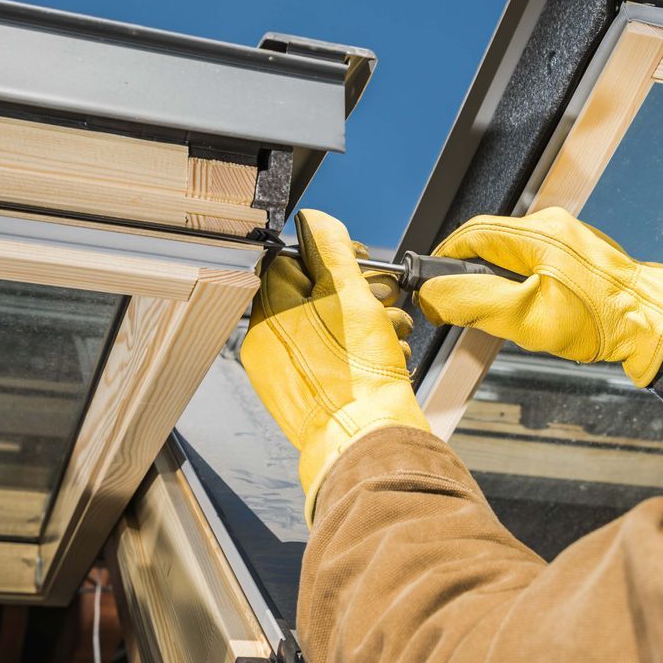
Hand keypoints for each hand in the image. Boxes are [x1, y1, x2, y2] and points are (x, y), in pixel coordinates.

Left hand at [240, 209, 430, 521]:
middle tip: (385, 300)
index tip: (359, 261)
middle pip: (314, 297)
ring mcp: (289, 376)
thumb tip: (314, 220)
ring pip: (332, 330)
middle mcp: (271, 347)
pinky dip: (365, 355)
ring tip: (393, 334)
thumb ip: (330, 250)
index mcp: (268, 318)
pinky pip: (336, 361)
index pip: (289, 264)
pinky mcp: (312, 398)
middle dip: (359, 293)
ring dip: (370, 324)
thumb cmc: (357, 375)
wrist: (371, 442)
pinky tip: (388, 359)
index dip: (330, 256)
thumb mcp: (347, 293)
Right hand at [417, 206, 662, 387]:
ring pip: (513, 253)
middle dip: (471, 272)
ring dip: (498, 280)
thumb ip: (474, 301)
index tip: (431, 285)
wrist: (654, 324)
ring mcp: (570, 237)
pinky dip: (522, 281)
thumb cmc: (600, 321)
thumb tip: (433, 294)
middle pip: (491, 241)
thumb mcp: (526, 317)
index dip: (445, 259)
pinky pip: (537, 260)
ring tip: (501, 313)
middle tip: (462, 306)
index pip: (471, 234)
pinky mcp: (582, 254)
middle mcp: (554, 226)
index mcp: (537, 233)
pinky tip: (532, 309)